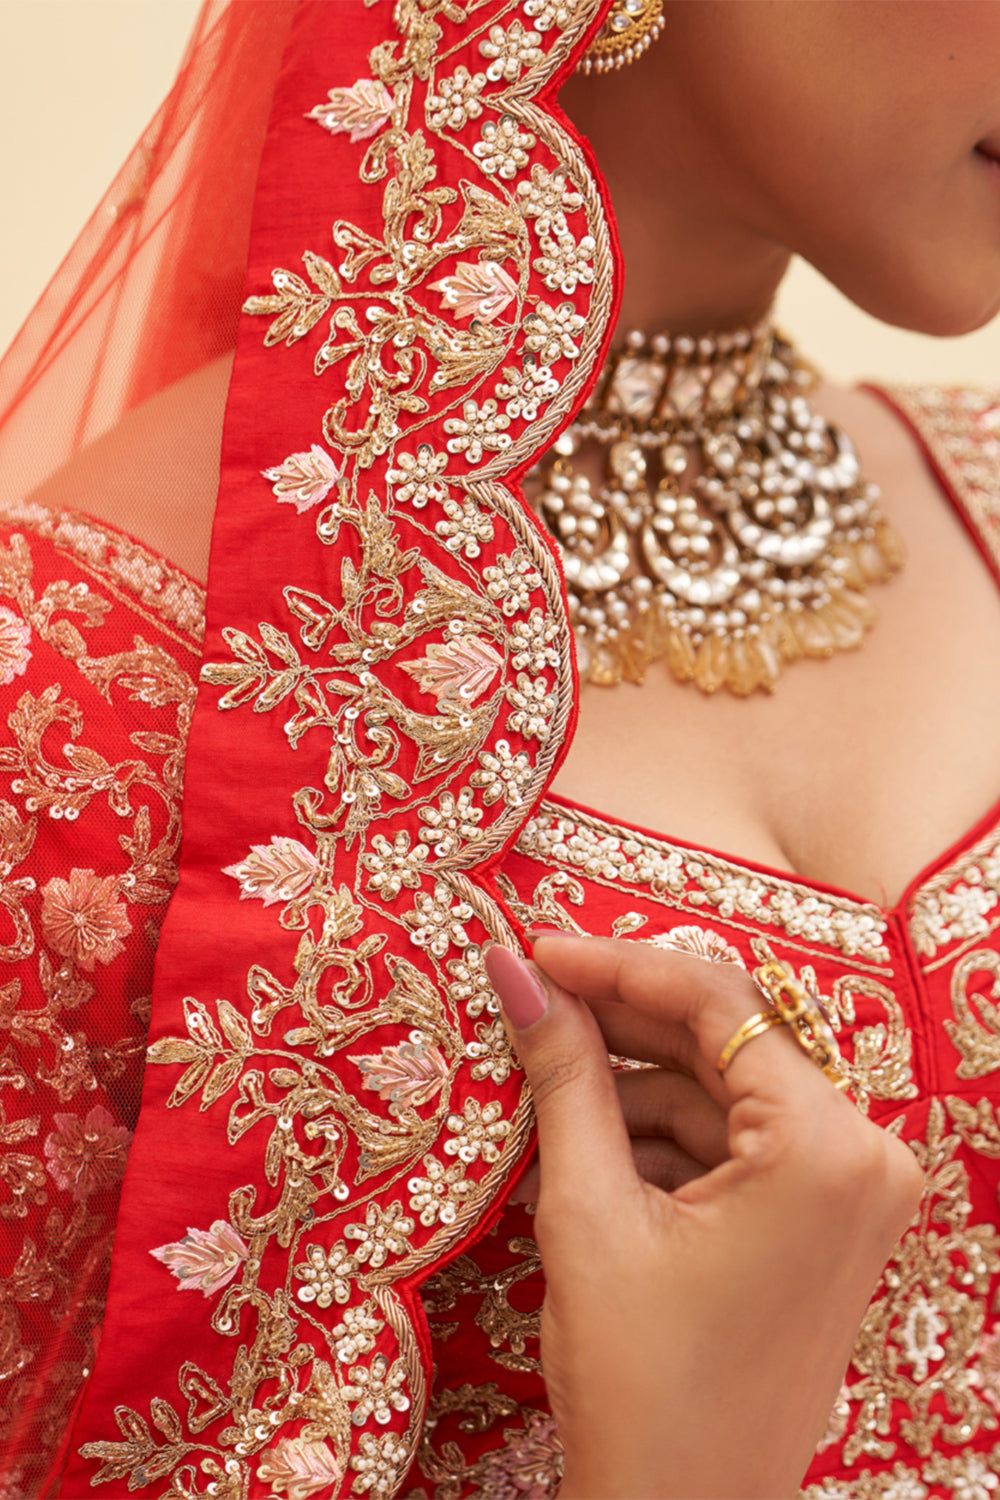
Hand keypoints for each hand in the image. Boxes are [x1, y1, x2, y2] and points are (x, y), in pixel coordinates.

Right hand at [485, 934, 922, 1499]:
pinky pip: (734, 1143)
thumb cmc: (642, 1384)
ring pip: (722, 1093)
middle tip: (530, 999)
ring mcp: (849, 1192)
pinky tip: (586, 1144)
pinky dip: (661, 1136)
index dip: (616, 966)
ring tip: (541, 1085)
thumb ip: (563, 1076)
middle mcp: (862, 1156)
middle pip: (724, 1044)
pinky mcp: (822, 1221)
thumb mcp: (589, 1214)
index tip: (537, 949)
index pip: (717, 1005)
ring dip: (631, 1086)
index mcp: (825, 1148)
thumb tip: (516, 973)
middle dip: (619, 1024)